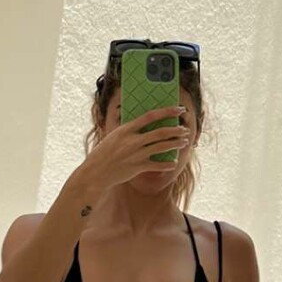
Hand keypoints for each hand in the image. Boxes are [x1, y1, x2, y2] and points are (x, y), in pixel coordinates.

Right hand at [70, 106, 190, 203]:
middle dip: (175, 130)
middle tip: (185, 129)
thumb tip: (143, 123)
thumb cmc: (103, 153)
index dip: (167, 111)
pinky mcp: (138, 167)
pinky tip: (174, 163)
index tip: (178, 109)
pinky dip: (167, 164)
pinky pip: (157, 165)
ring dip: (175, 144)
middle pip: (160, 132)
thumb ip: (129, 130)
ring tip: (184, 142)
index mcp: (126, 129)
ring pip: (162, 147)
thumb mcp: (114, 136)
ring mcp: (136, 154)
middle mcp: (132, 141)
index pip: (150, 116)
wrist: (96, 172)